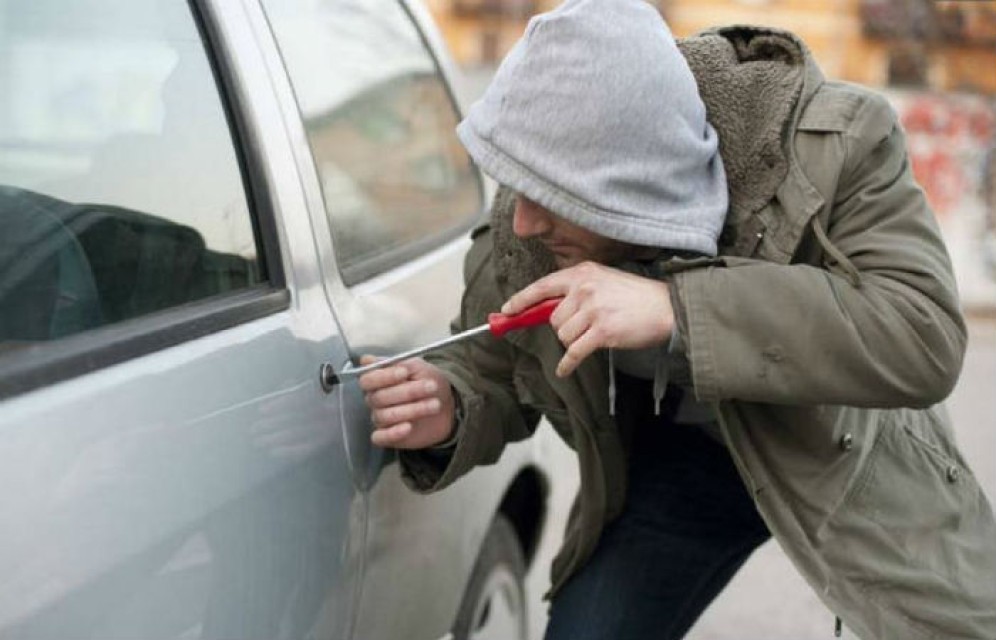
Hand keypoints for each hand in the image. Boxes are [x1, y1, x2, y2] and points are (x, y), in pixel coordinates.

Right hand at [358, 356, 455, 448]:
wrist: (446, 405)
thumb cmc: (428, 382)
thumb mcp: (418, 367)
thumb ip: (396, 363)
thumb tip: (367, 360)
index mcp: (377, 381)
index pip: (368, 380)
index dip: (384, 377)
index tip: (404, 373)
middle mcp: (375, 400)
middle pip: (379, 398)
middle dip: (408, 392)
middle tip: (430, 387)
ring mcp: (381, 418)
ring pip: (385, 416)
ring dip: (412, 410)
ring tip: (434, 405)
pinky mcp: (388, 436)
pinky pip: (380, 437)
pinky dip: (393, 433)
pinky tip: (408, 427)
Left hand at [501, 261, 673, 376]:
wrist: (667, 308)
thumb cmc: (636, 297)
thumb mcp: (604, 281)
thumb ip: (577, 290)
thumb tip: (546, 310)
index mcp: (582, 272)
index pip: (542, 286)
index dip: (521, 300)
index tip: (506, 310)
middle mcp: (584, 288)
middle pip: (552, 318)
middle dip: (563, 328)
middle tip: (585, 328)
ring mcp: (593, 310)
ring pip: (562, 336)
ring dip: (573, 342)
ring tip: (595, 336)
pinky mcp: (602, 331)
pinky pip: (573, 353)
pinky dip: (567, 364)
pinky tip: (565, 369)